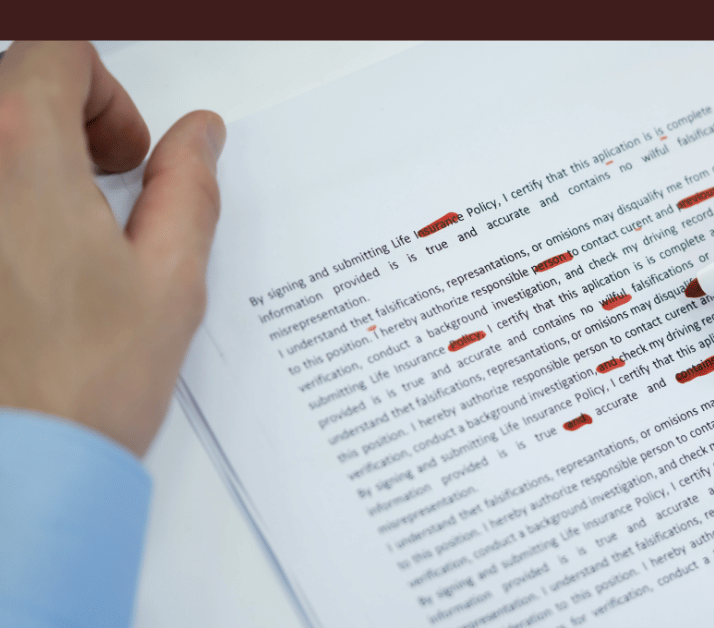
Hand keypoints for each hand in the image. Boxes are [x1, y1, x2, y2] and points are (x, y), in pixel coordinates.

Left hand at [0, 42, 224, 455]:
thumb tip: (196, 138)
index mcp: (21, 153)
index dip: (106, 93)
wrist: (15, 467)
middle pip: (10, 87)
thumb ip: (188, 185)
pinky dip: (10, 208)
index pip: (55, 51)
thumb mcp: (171, 277)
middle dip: (67, 118)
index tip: (126, 155)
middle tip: (107, 186)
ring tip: (68, 231)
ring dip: (32, 162)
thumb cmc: (83, 384)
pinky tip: (33, 268)